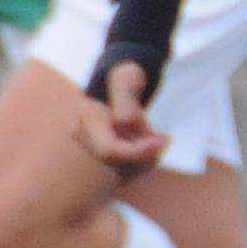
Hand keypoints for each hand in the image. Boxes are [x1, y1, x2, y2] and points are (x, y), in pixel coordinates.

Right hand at [77, 62, 168, 180]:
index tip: (163, 140)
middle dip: (145, 154)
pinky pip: (126, 171)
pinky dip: (144, 162)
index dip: (137, 152)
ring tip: (158, 137)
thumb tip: (124, 122)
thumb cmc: (125, 75)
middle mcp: (83, 136)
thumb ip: (126, 96)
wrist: (122, 81)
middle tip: (164, 137)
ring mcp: (91, 147)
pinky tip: (151, 144)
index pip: (109, 150)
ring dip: (147, 159)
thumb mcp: (128, 77)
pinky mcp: (103, 156)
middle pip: (118, 163)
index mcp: (85, 117)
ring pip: (123, 171)